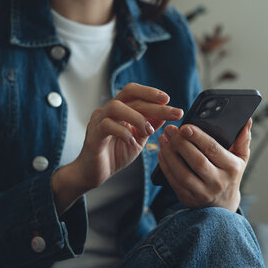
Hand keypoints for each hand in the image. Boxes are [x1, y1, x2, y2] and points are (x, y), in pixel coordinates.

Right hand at [52, 83, 182, 213]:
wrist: (93, 173)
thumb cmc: (114, 155)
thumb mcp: (138, 139)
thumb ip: (149, 126)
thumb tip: (165, 114)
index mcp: (120, 109)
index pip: (136, 94)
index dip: (152, 94)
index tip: (169, 100)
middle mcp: (108, 111)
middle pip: (130, 96)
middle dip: (154, 103)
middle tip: (173, 111)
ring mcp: (98, 121)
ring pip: (116, 107)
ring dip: (137, 117)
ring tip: (149, 130)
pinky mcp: (93, 135)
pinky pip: (107, 126)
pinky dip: (123, 132)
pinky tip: (132, 142)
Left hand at [157, 119, 251, 211]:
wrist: (223, 205)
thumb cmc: (230, 175)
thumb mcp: (241, 158)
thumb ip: (243, 139)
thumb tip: (247, 121)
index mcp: (231, 168)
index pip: (213, 150)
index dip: (198, 137)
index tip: (185, 126)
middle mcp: (218, 182)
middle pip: (197, 161)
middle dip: (181, 143)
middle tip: (170, 129)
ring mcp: (203, 193)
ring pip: (183, 173)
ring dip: (170, 154)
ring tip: (163, 139)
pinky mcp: (189, 199)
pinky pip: (174, 182)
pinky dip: (166, 167)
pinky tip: (162, 153)